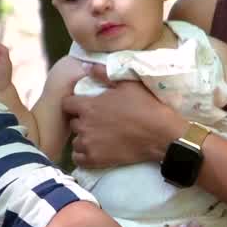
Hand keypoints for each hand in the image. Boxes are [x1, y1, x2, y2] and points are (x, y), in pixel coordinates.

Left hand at [62, 80, 182, 168]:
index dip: (74, 103)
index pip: (66, 104)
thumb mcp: (126, 84)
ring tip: (97, 137)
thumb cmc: (144, 106)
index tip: (84, 105)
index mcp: (88, 106)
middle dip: (81, 121)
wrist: (160, 134)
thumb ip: (103, 74)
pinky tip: (95, 150)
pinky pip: (79, 159)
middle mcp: (84, 125)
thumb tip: (86, 66)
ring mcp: (89, 144)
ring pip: (76, 141)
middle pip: (73, 123)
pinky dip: (84, 155)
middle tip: (96, 121)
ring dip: (83, 138)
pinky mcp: (96, 160)